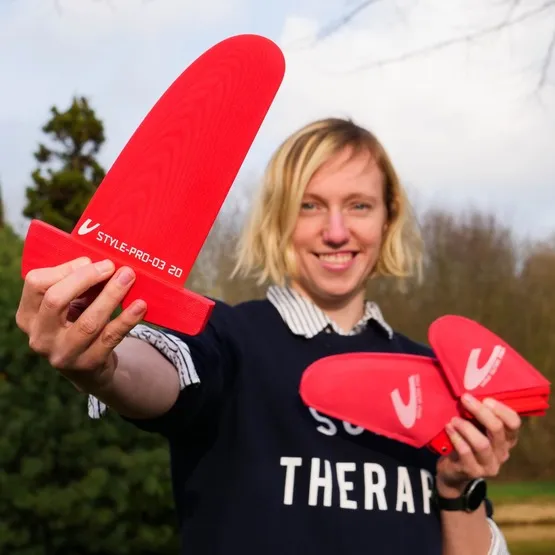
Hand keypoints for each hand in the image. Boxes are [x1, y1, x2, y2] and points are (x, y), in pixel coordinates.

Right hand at [16, 257, 146, 378]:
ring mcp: (62, 354)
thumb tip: (102, 262)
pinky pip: (111, 337)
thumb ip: (77, 285)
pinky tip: (140, 305)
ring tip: (128, 277)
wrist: (89, 369)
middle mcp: (39, 336)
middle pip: (56, 300)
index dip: (65, 269)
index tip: (90, 261)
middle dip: (86, 278)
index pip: (36, 283)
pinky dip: (127, 319)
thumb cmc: (78, 324)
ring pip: (88, 321)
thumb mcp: (69, 306)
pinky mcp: (88, 364)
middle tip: (111, 266)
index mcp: (28, 315)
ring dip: (111, 295)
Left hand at [435, 393, 520, 495]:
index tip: (485, 399)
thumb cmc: (467, 442)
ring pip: (482, 443)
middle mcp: (502, 452)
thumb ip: (479, 416)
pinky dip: (456, 438)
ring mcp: (489, 465)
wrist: (453, 471)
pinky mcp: (473, 471)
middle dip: (480, 412)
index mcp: (506, 439)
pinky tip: (448, 428)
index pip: (514, 423)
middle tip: (465, 399)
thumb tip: (471, 393)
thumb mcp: (477, 428)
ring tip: (454, 419)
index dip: (502, 410)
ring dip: (466, 427)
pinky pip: (466, 453)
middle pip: (497, 429)